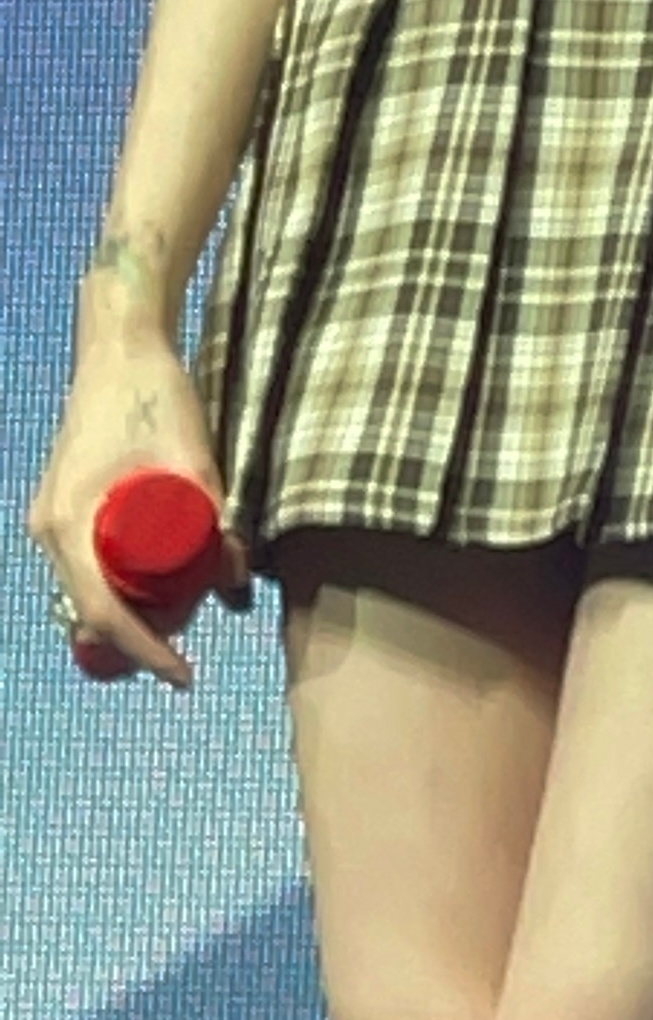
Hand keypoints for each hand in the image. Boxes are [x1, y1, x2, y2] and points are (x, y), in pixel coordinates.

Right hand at [26, 334, 239, 688]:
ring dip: (129, 611)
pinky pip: (84, 565)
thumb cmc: (153, 390)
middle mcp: (50, 528)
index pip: (103, 614)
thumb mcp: (193, 455)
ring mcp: (52, 517)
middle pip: (91, 611)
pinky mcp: (63, 506)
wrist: (120, 343)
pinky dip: (116, 585)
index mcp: (70, 523)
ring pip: (86, 589)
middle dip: (140, 638)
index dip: (146, 653)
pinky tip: (155, 584)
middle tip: (192, 642)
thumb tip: (236, 575)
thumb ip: (214, 514)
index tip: (185, 676)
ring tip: (183, 610)